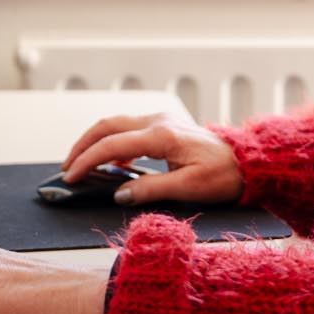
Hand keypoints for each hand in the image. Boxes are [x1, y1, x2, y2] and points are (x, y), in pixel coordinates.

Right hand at [60, 112, 243, 205]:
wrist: (247, 161)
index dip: (87, 161)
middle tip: (67, 169)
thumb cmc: (223, 175)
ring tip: (80, 164)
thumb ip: (151, 190)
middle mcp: (158, 121)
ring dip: (95, 141)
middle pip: (107, 125)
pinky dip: (112, 142)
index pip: (112, 145)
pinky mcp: (164, 125)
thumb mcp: (189, 188)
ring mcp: (161, 120)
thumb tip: (119, 194)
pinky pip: (129, 128)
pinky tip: (109, 162)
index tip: (71, 178)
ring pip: (115, 123)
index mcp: (162, 136)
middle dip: (82, 146)